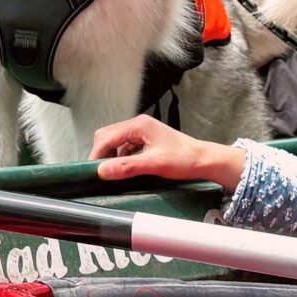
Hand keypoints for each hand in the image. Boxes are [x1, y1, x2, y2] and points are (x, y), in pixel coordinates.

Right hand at [90, 116, 247, 191]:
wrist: (204, 160)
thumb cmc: (184, 159)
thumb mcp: (154, 165)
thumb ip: (127, 167)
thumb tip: (103, 170)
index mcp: (139, 125)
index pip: (107, 137)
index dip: (97, 154)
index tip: (92, 170)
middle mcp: (139, 125)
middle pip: (108, 135)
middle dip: (101, 153)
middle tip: (101, 171)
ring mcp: (143, 132)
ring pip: (116, 141)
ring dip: (111, 155)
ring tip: (112, 171)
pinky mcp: (146, 140)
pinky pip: (125, 146)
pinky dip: (120, 156)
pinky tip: (125, 168)